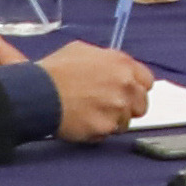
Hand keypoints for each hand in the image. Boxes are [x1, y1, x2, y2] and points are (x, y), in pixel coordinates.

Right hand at [40, 46, 154, 140]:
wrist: (38, 92)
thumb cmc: (55, 71)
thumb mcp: (82, 51)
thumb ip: (106, 60)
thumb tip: (112, 67)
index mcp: (121, 63)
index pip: (147, 81)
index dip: (136, 88)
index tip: (126, 93)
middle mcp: (125, 84)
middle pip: (141, 104)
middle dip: (127, 107)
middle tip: (107, 107)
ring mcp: (117, 107)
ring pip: (125, 122)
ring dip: (111, 121)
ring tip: (90, 114)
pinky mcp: (106, 127)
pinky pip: (108, 134)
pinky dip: (97, 131)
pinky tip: (83, 122)